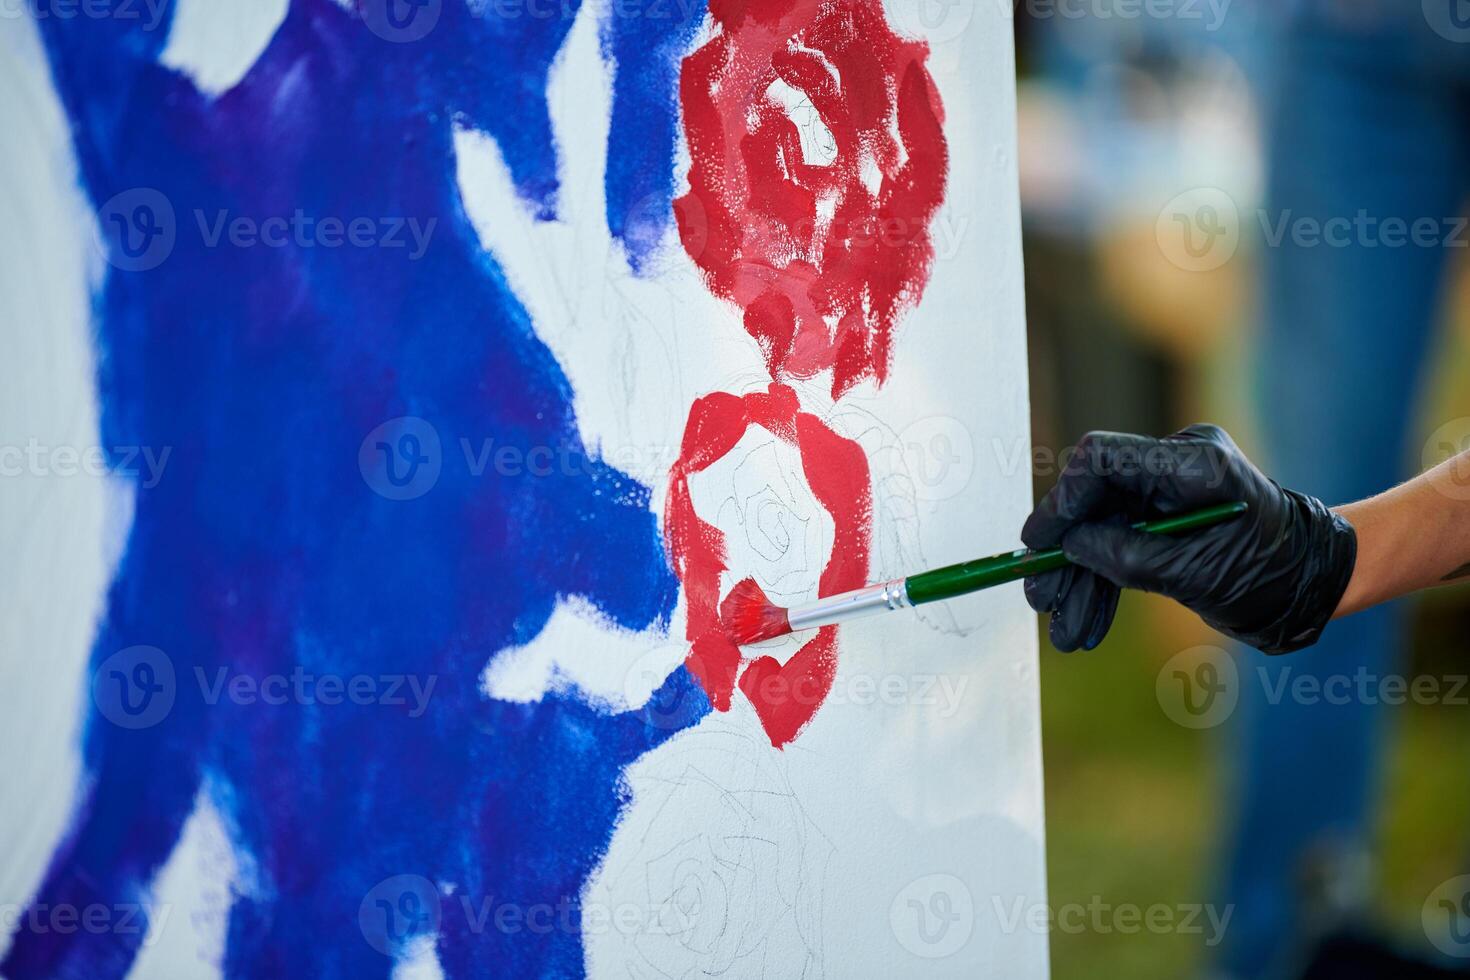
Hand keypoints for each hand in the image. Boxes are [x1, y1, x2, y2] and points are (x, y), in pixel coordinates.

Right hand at [1021, 425, 1356, 653]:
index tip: (1040, 545)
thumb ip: (1126, 556)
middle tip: (1041, 599)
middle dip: (1067, 555)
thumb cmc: (1271, 577)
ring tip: (1066, 631)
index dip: (1063, 501)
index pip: (1103, 460)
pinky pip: (1120, 542)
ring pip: (1102, 528)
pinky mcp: (1165, 516)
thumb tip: (1070, 546)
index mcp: (1192, 462)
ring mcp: (1169, 490)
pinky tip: (1086, 624)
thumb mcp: (1196, 575)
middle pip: (1095, 501)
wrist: (1315, 587)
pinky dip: (1103, 582)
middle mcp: (1176, 464)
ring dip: (1081, 580)